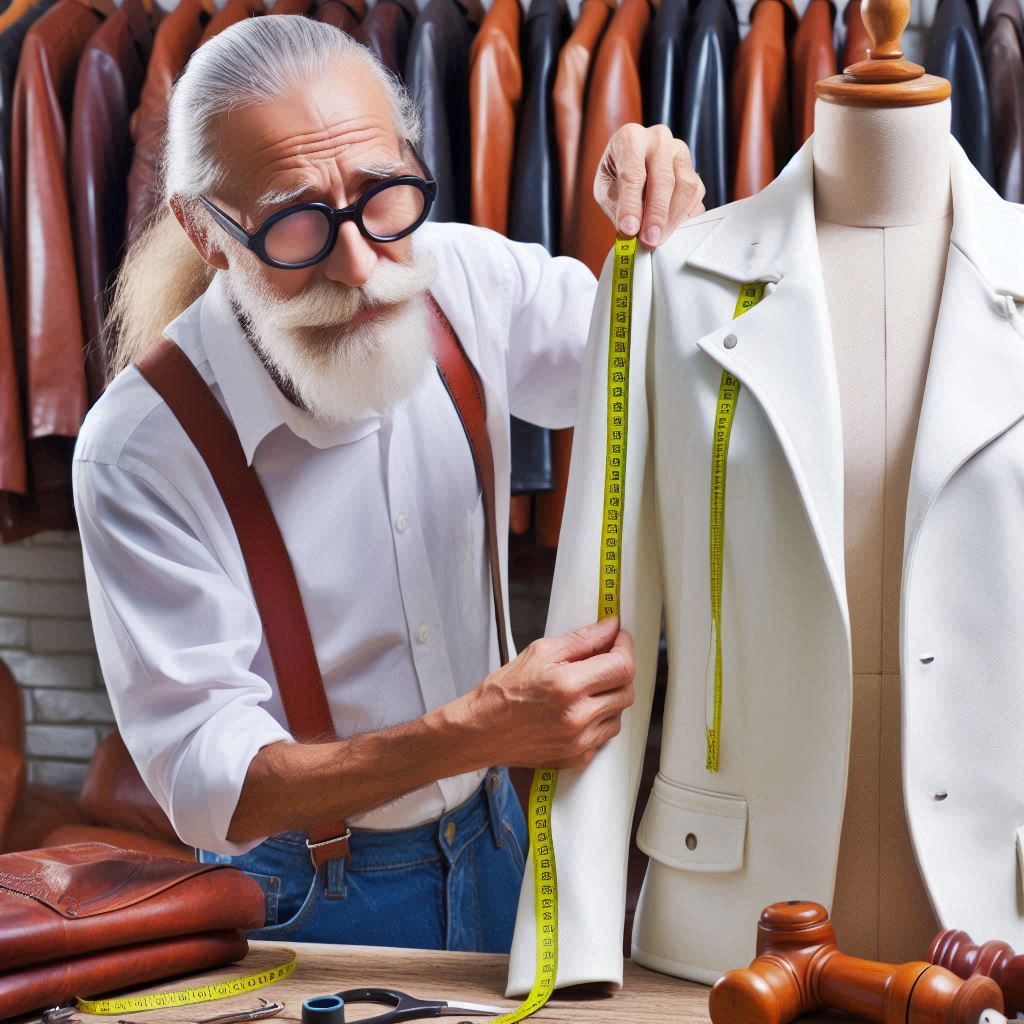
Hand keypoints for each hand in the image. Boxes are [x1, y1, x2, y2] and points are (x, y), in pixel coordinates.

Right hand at [459, 616, 635, 770]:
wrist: (481, 731)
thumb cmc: (504, 690)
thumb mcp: (540, 652)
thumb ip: (582, 640)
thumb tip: (610, 627)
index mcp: (568, 686)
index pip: (622, 667)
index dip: (625, 648)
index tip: (619, 640)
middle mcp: (577, 717)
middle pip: (626, 691)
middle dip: (619, 671)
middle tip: (603, 660)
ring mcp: (579, 742)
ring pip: (618, 714)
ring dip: (609, 698)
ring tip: (585, 689)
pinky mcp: (577, 759)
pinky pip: (604, 736)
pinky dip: (598, 721)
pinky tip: (577, 711)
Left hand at [595, 124, 705, 248]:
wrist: (633, 164)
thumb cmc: (616, 175)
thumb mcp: (606, 189)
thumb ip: (618, 206)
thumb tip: (632, 231)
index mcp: (630, 138)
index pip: (633, 172)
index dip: (631, 204)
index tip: (629, 229)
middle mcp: (658, 140)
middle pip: (663, 179)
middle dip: (656, 214)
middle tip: (649, 239)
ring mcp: (680, 153)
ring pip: (685, 187)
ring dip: (672, 219)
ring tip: (657, 238)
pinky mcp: (694, 171)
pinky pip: (696, 197)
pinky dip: (685, 217)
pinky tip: (671, 229)